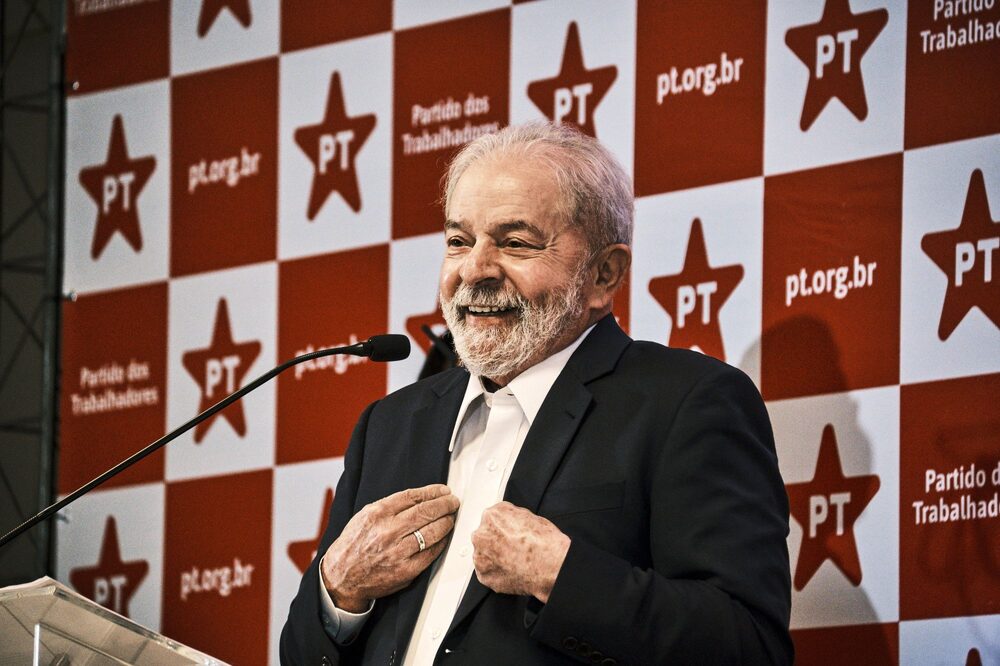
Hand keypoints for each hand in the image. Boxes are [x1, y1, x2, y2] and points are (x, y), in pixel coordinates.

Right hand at [321, 484, 458, 611]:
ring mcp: (398, 552)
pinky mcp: (406, 570)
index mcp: (377, 514)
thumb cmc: (355, 544)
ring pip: (432, 532)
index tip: (442, 491)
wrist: (342, 576)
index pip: (413, 497)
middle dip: (444, 505)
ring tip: (450, 517)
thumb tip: (420, 498)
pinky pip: (431, 553)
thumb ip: (390, 506)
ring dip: (446, 522)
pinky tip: (444, 537)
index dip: (432, 492)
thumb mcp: (365, 516)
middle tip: (453, 502)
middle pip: (425, 512)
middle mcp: (388, 532)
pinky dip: (441, 542)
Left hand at [471, 502, 570, 602]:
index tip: (510, 533)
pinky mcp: (484, 576)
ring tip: (514, 561)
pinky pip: (487, 573)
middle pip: (485, 536)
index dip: (504, 527)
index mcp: (491, 516)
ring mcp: (480, 557)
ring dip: (495, 558)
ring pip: (484, 555)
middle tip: (513, 548)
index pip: (492, 518)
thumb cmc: (544, 542)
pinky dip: (497, 573)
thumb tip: (510, 521)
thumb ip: (511, 516)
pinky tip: (511, 571)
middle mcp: (481, 535)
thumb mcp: (529, 515)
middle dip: (496, 542)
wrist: (550, 566)